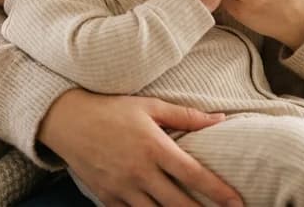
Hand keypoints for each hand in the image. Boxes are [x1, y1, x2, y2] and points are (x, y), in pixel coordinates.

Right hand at [38, 89, 243, 206]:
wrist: (66, 119)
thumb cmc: (111, 109)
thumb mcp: (150, 106)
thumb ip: (186, 116)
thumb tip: (220, 119)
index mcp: (154, 147)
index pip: (193, 174)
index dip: (218, 191)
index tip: (237, 203)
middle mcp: (139, 171)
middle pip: (178, 203)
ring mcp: (122, 187)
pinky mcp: (106, 197)